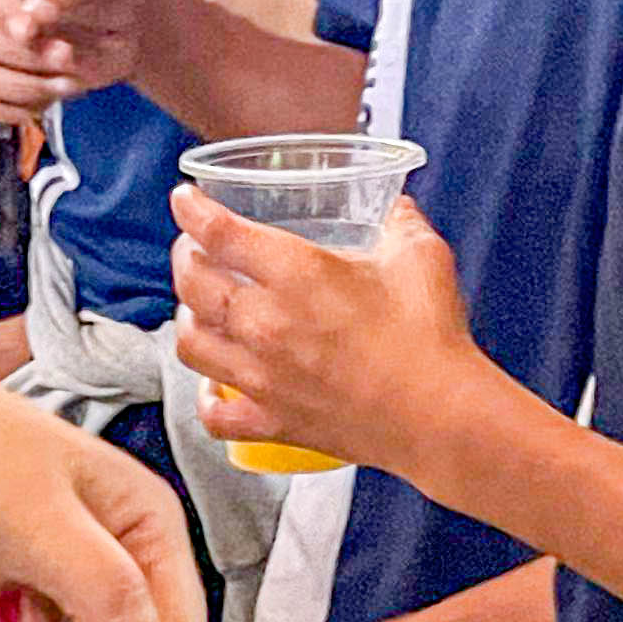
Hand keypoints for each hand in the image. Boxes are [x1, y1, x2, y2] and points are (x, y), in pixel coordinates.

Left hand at [173, 187, 483, 478]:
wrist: (438, 415)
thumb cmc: (429, 337)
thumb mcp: (419, 255)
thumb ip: (399, 222)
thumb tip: (394, 209)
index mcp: (296, 274)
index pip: (219, 233)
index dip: (192, 210)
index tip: (184, 199)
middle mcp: (266, 324)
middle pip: (192, 285)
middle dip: (184, 259)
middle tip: (191, 250)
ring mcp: (263, 377)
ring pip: (190, 345)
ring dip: (185, 320)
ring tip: (196, 310)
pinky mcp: (272, 421)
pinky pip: (215, 414)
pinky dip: (205, 398)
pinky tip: (213, 386)